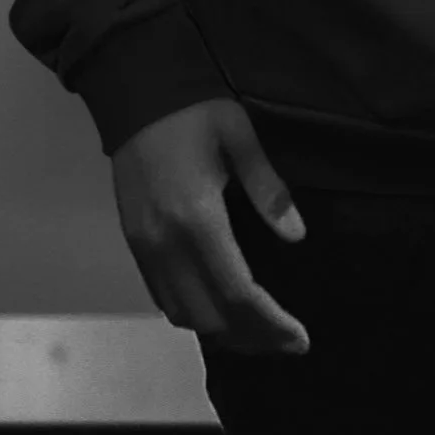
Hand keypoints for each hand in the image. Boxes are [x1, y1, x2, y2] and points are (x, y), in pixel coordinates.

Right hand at [111, 97, 311, 355]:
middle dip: (251, 338)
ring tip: (257, 331)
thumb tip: (296, 236)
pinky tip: (219, 307)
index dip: (270, 324)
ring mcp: (145, 246)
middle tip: (286, 341)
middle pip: (210, 318)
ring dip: (221, 332)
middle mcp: (166, 243)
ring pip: (182, 315)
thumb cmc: (194, 111)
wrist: (135, 93)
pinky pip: (162, 297)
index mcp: (198, 218)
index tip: (300, 339)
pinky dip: (193, 313)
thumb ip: (268, 190)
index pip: (237, 294)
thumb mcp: (241, 138)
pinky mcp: (134, 241)